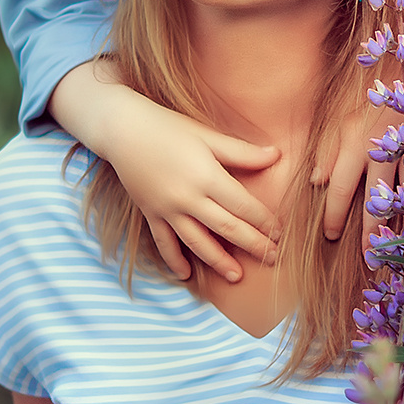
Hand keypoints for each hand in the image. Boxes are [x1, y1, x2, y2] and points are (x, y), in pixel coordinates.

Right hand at [49, 66, 280, 283]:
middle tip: (273, 259)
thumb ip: (242, 152)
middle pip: (227, 228)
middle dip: (252, 245)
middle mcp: (188, 198)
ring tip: (237, 276)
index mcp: (207, 176)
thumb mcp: (207, 135)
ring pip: (198, 242)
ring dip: (219, 261)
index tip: (280, 233)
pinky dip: (175, 260)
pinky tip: (187, 275)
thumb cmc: (168, 127)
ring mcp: (168, 209)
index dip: (264, 222)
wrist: (122, 130)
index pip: (243, 206)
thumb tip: (277, 155)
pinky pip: (164, 243)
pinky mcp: (151, 214)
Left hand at [314, 104, 396, 255]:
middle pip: (374, 202)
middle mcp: (383, 153)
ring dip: (403, 224)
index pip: (339, 190)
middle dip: (370, 233)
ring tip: (401, 248)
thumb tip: (317, 181)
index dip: (333, 216)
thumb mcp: (340, 120)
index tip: (330, 236)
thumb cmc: (369, 98)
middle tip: (369, 259)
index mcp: (355, 146)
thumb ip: (328, 152)